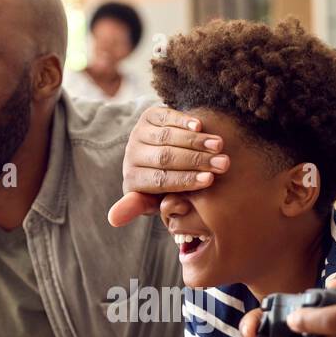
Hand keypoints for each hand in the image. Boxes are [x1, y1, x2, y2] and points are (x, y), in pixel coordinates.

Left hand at [109, 106, 229, 226]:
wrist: (164, 158)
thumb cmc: (167, 188)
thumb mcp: (155, 202)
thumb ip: (140, 207)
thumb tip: (113, 220)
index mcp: (132, 180)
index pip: (161, 180)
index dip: (186, 179)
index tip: (210, 180)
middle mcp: (131, 155)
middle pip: (165, 157)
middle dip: (196, 160)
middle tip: (223, 163)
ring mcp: (138, 133)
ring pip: (167, 136)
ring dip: (196, 141)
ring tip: (219, 146)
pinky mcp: (148, 116)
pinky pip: (166, 116)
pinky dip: (183, 120)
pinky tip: (201, 126)